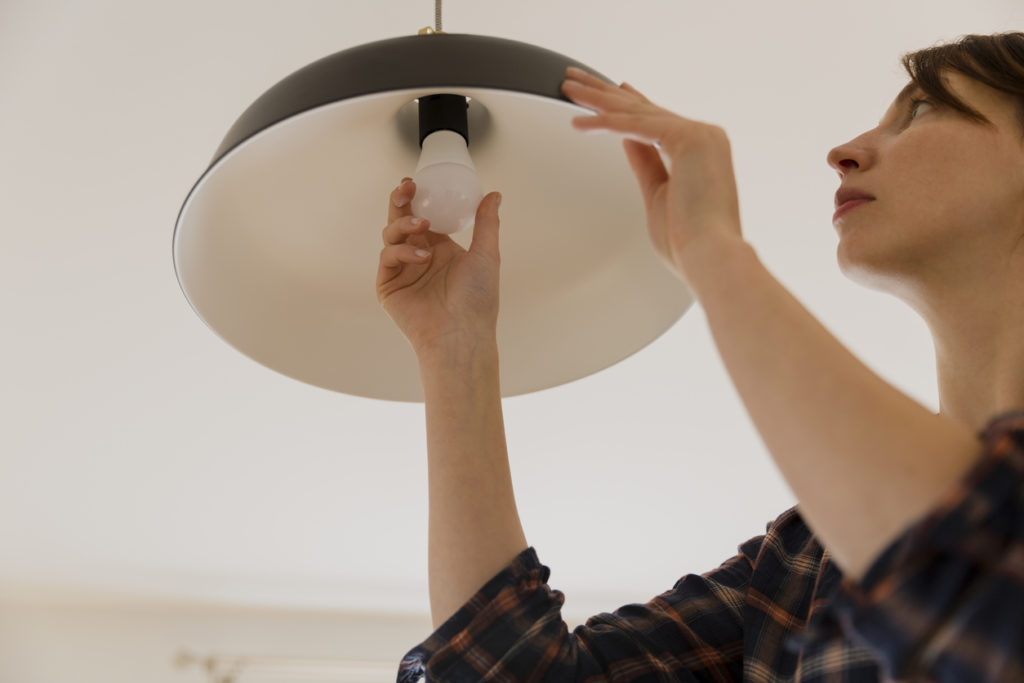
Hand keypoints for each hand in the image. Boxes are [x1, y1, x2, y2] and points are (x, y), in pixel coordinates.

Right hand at [376, 178, 503, 354]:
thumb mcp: (486, 255)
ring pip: (391, 235)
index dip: (418, 198)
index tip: (417, 182)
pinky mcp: (388, 286)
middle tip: (407, 188)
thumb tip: (494, 195)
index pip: (423, 216)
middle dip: (401, 201)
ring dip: (403, 224)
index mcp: (441, 250)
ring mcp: (402, 271)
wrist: (461, 335)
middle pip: (401, 220)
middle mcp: (419, 258)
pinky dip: (402, 252)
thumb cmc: (478, 301)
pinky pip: (387, 257)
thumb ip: (487, 223)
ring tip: (422, 226)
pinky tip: (422, 258)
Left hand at [561, 66, 743, 283]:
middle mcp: (704, 135)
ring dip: (597, 100)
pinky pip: (636, 126)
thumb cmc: (688, 240)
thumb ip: (645, 164)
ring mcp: (699, 134)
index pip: (657, 119)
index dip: (629, 104)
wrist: (710, 256)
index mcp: (702, 149)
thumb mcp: (658, 193)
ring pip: (636, 112)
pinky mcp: (688, 138)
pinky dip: (605, 124)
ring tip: (569, 89)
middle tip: (575, 81)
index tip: (613, 89)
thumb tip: (628, 142)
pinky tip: (579, 122)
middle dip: (604, 94)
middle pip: (643, 109)